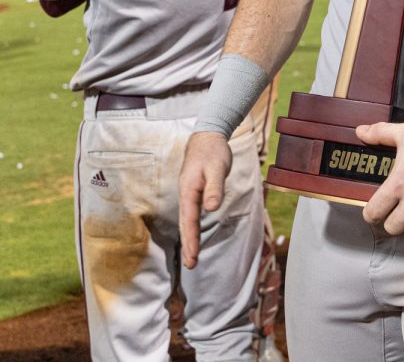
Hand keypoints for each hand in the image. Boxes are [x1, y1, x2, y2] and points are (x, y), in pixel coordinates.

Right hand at [178, 131, 231, 268]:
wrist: (207, 137)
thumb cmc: (213, 152)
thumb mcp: (217, 168)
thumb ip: (215, 188)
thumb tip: (212, 208)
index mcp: (189, 190)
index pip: (190, 220)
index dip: (191, 239)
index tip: (192, 257)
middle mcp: (186, 194)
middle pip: (186, 224)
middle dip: (188, 245)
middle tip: (190, 265)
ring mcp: (189, 194)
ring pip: (187, 220)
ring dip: (189, 239)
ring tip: (191, 258)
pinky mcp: (194, 193)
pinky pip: (191, 215)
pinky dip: (192, 228)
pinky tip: (194, 236)